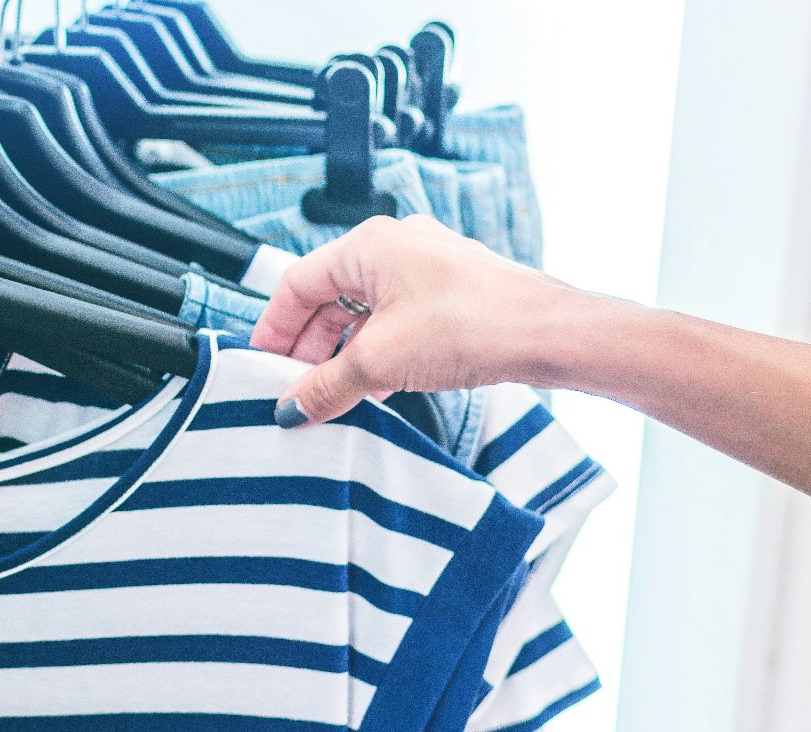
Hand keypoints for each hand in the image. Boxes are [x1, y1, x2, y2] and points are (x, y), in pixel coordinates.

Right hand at [251, 214, 599, 425]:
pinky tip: (375, 386)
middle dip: (309, 347)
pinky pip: (396, 321)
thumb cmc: (475, 323)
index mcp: (369, 246)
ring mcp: (427, 269)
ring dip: (344, 354)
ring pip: (364, 312)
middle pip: (329, 298)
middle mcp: (397, 248)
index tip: (263, 365)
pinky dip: (377, 352)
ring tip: (333, 395)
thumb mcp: (380, 362)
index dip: (274, 328)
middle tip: (296, 389)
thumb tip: (291, 406)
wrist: (548, 334)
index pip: (297, 284)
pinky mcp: (451, 295)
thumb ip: (325, 386)